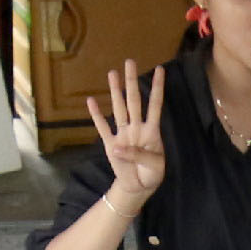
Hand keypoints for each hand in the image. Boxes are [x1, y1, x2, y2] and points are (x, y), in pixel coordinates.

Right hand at [84, 60, 166, 204]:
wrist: (138, 187)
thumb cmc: (151, 174)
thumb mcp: (154, 167)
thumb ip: (139, 155)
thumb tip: (118, 146)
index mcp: (151, 131)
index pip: (155, 105)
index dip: (157, 88)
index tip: (160, 69)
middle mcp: (136, 128)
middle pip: (133, 101)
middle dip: (131, 82)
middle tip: (129, 62)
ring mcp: (123, 134)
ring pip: (118, 109)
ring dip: (115, 92)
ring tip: (112, 74)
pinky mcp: (110, 144)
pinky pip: (102, 127)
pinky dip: (96, 115)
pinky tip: (91, 101)